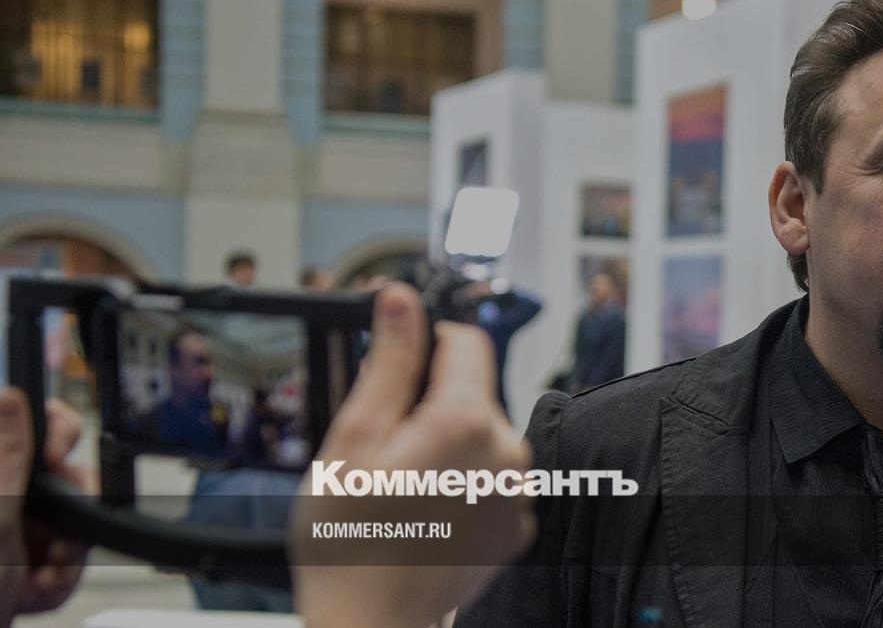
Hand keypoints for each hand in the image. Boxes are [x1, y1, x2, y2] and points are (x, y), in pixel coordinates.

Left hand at [0, 389, 91, 626]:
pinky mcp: (27, 557)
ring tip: (33, 580)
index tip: (57, 461)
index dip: (56, 437)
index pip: (33, 424)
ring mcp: (16, 528)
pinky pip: (67, 555)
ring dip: (62, 559)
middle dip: (67, 517)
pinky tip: (32, 591)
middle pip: (63, 478)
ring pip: (72, 523)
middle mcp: (4, 496)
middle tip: (48, 540)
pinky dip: (56, 579)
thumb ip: (5, 459)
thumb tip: (9, 397)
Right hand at [291, 284, 535, 627]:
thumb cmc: (351, 543)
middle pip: (472, 391)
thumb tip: (401, 301)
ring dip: (447, 444)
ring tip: (402, 486)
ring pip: (481, 434)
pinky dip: (464, 482)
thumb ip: (389, 362)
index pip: (466, 339)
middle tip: (384, 449)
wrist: (371, 625)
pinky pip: (492, 477)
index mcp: (468, 421)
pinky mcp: (517, 523)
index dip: (426, 342)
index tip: (397, 365)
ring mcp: (518, 492)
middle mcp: (508, 452)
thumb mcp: (355, 438)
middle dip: (429, 403)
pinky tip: (426, 510)